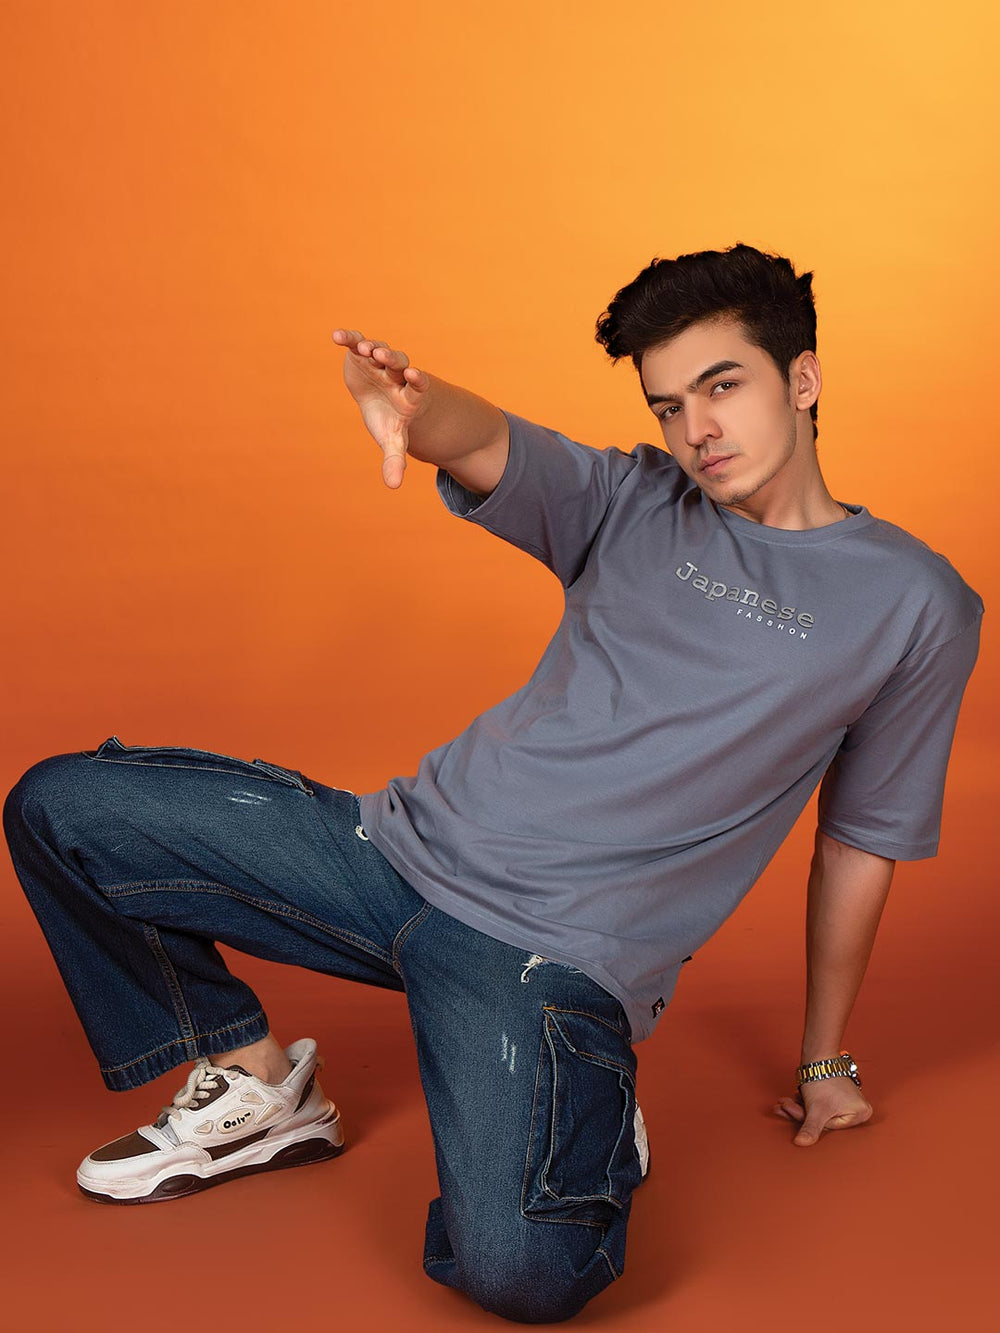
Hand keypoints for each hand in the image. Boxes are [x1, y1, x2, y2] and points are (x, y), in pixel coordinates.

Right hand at [331, 328, 430, 488]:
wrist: (381, 400)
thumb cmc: (391, 421)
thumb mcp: (393, 440)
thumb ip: (395, 460)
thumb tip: (394, 486)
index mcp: (407, 394)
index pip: (417, 385)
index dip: (417, 380)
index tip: (414, 376)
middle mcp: (395, 374)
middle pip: (398, 363)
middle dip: (392, 359)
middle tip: (383, 355)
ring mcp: (379, 361)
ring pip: (378, 350)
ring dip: (372, 347)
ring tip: (365, 348)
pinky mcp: (361, 354)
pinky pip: (356, 343)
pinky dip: (348, 338)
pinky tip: (336, 336)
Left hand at [773, 1076, 872, 1146]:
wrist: (818, 1054)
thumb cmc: (822, 1080)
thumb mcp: (817, 1109)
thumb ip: (811, 1129)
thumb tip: (801, 1144)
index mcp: (861, 1115)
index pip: (829, 1126)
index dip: (807, 1119)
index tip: (789, 1109)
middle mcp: (859, 1110)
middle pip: (824, 1119)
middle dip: (800, 1113)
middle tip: (783, 1105)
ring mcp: (849, 1102)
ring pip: (820, 1112)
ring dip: (800, 1107)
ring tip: (784, 1101)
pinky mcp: (839, 1096)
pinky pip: (821, 1105)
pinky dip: (806, 1103)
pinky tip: (792, 1098)